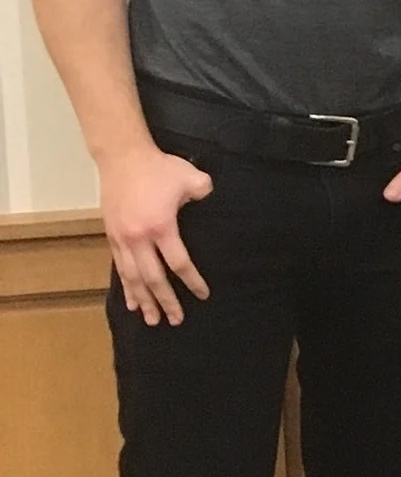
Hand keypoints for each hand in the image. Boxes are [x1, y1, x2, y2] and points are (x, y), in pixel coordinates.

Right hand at [100, 142, 214, 325]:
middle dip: (165, 301)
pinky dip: (125, 286)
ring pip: (132, 277)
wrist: (122, 156)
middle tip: (175, 320)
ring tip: (151, 319)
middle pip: (153, 278)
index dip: (191, 281)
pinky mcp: (112, 235)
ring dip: (143, 300)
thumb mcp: (190, 176)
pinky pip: (119, 267)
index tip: (202, 295)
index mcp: (161, 226)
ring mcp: (122, 238)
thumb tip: (211, 201)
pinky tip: (130, 300)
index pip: (178, 263)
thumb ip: (204, 192)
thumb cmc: (158, 166)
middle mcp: (139, 238)